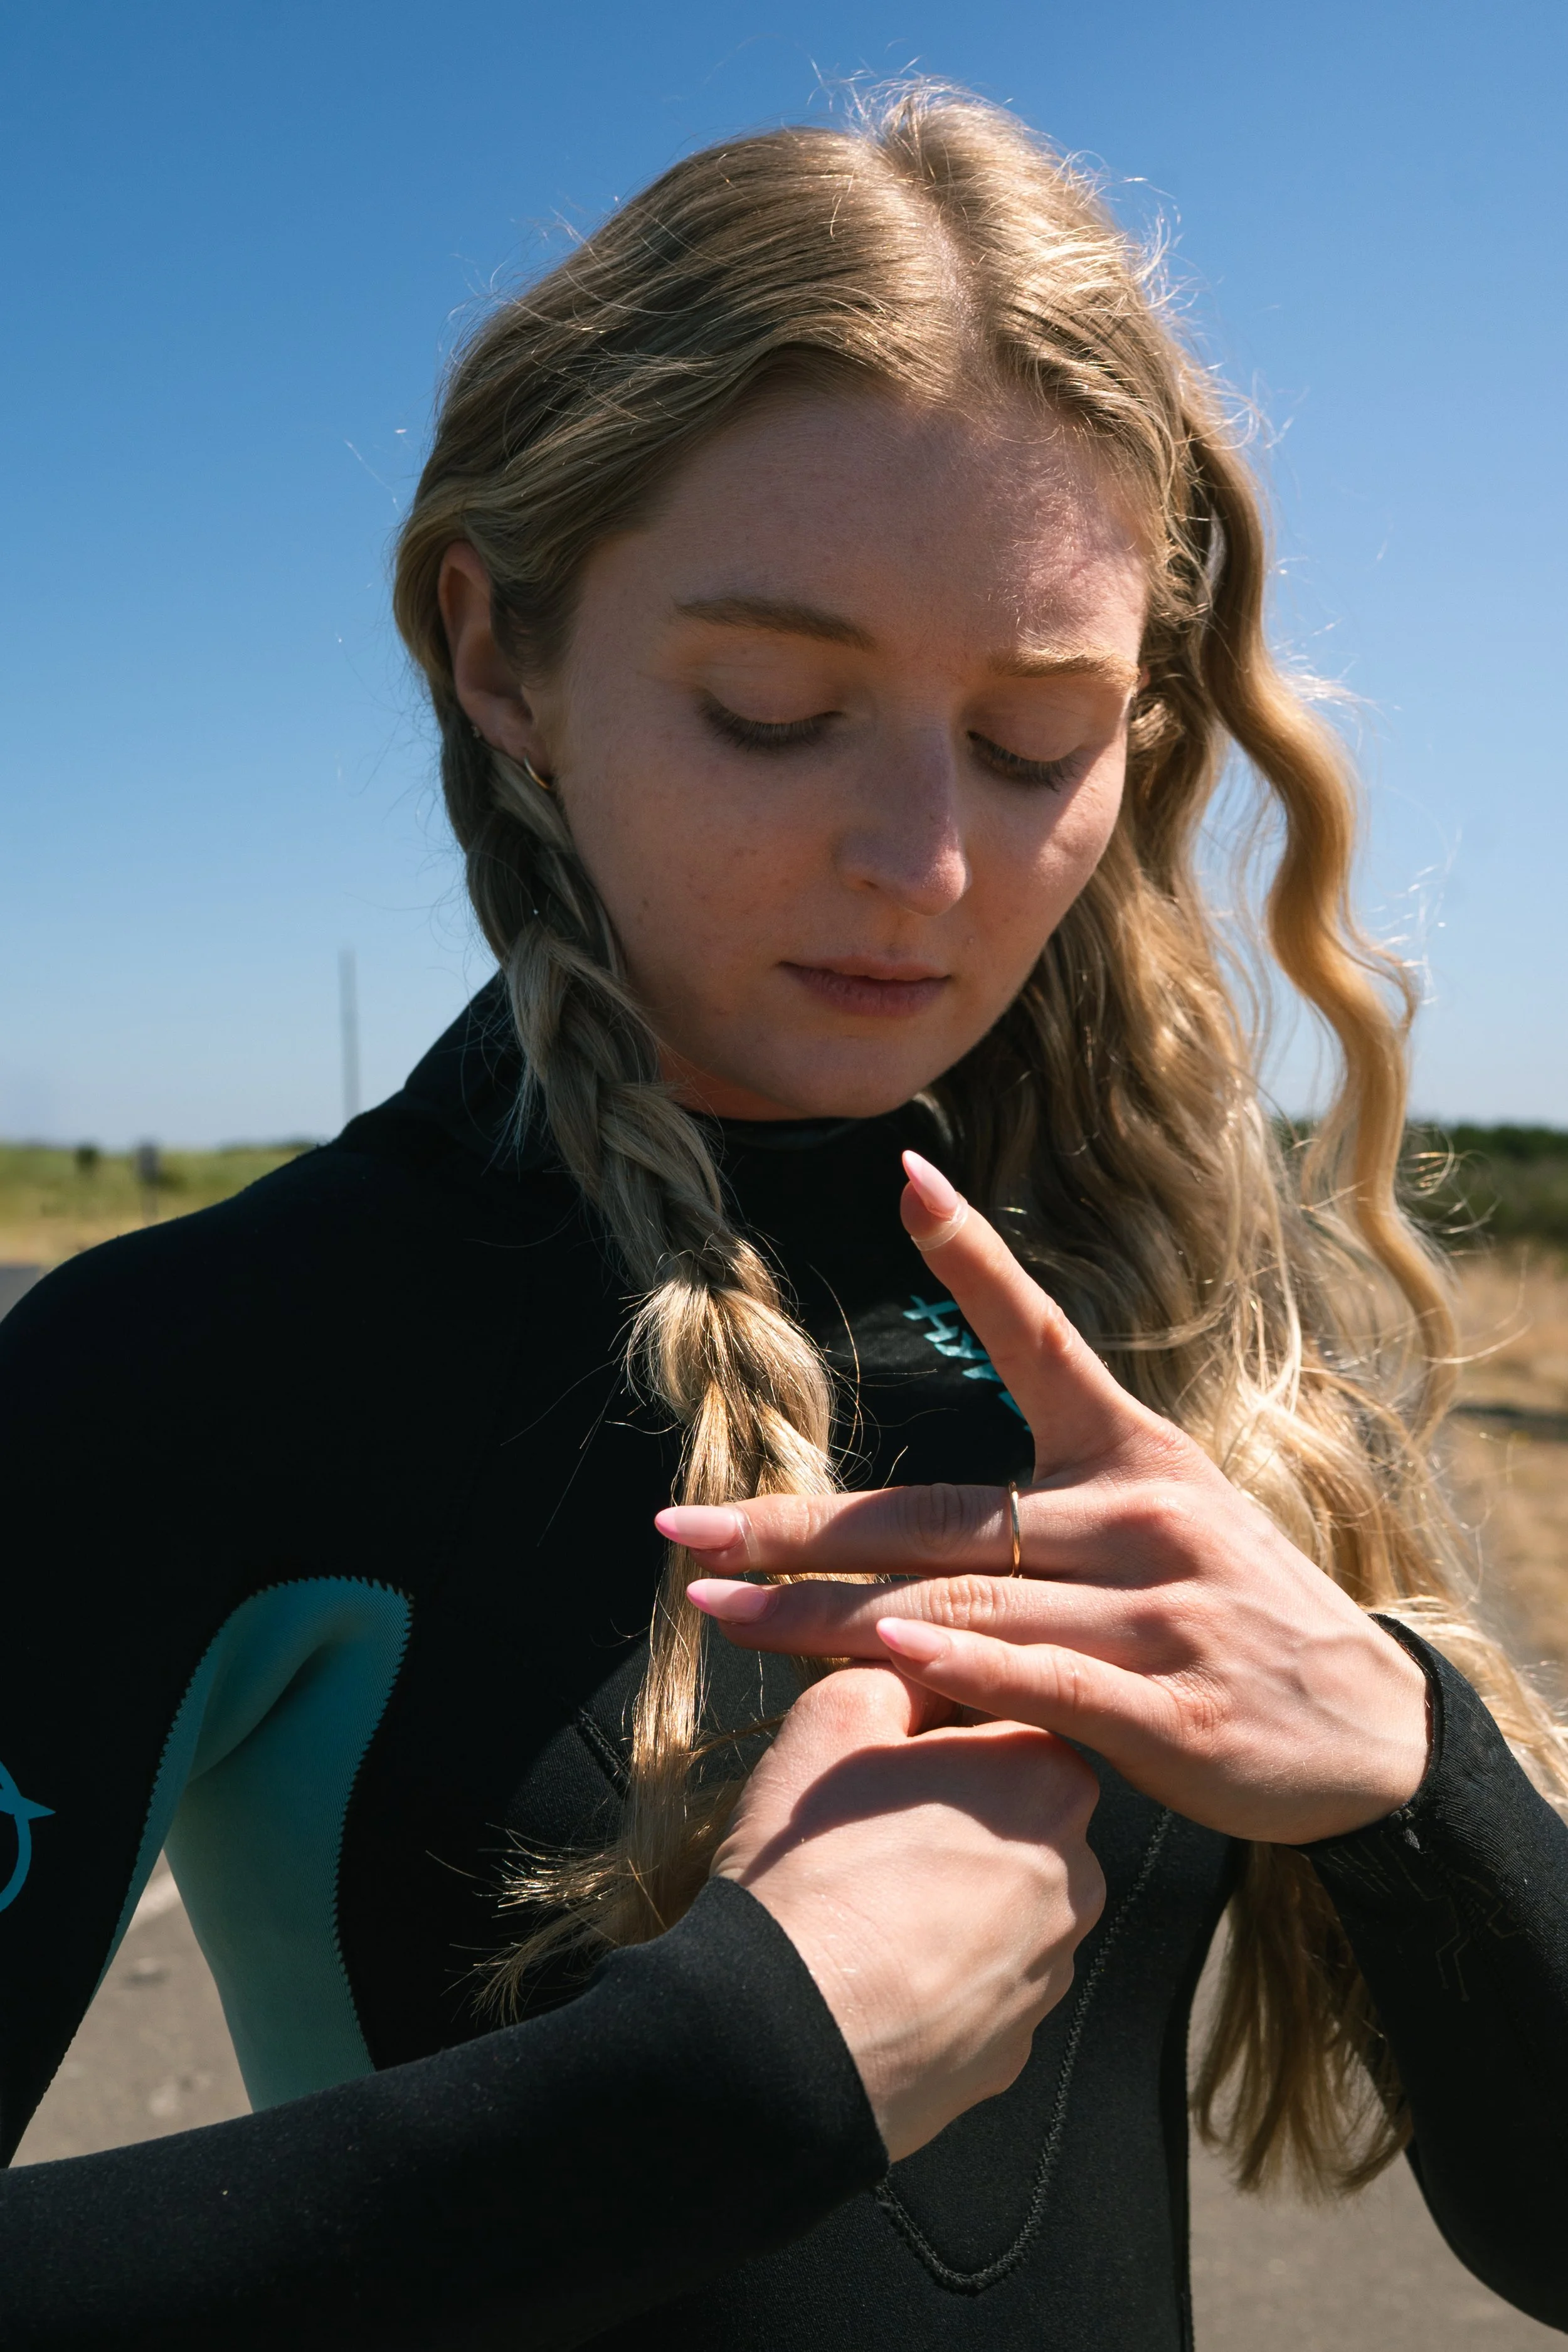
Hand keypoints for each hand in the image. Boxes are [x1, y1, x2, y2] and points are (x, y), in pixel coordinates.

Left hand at [666, 1153, 1430, 1846]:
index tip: (905, 1177)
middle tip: (681, 1525)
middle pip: (938, 1516)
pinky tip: (883, 1657)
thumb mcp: (1162, 1528)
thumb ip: (1046, 1519)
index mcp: (1134, 1453)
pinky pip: (1042, 1677)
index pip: (1042, 1338)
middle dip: (798, 1525)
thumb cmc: (1235, 1618)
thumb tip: (900, 1537)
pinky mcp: (1172, 1708)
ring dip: (830, 1611)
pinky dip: (960, 1666)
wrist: (1368, 1734)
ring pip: (964, 1599)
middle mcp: (1143, 1514)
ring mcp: (1160, 1611)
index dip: (976, 1257)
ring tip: (719, 1604)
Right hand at [713, 1664, 1103, 2161]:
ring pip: (998, 1902)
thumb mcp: (836, 1714)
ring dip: (945, 1896)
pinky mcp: (1017, 2045)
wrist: (785, 2034)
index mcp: (1048, 1776)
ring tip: (861, 1905)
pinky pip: (978, 1983)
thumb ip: (903, 1668)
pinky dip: (937, 1972)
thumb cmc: (813, 1860)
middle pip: (1008, 1815)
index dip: (930, 1735)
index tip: (877, 1757)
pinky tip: (874, 1969)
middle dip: (946, 1815)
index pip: (1002, 1722)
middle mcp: (1079, 1871)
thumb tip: (926, 1659)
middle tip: (862, 1832)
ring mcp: (1053, 1969)